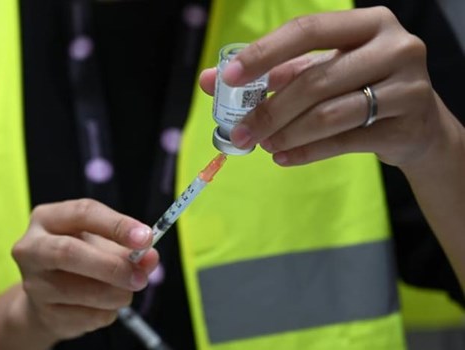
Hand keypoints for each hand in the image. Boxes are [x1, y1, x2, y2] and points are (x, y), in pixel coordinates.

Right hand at [10, 199, 157, 343]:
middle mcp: (32, 248)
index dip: (117, 225)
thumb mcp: (100, 242)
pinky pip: (86, 316)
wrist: (48, 298)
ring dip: (116, 293)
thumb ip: (126, 247)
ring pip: (80, 291)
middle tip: (141, 277)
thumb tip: (150, 257)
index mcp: (47, 218)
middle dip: (112, 266)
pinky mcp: (43, 313)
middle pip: (68, 253)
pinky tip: (106, 305)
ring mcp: (34, 283)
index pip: (83, 213)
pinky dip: (107, 311)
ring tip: (128, 290)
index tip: (146, 238)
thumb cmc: (79, 259)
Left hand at [199, 6, 449, 168]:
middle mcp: (394, 48)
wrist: (418, 124)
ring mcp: (407, 88)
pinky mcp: (407, 126)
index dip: (265, 53)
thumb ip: (271, 73)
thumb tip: (210, 81)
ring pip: (329, 115)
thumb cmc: (360, 87)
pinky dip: (306, 152)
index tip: (229, 77)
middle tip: (239, 133)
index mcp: (368, 23)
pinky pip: (344, 142)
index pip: (307, 31)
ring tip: (261, 144)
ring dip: (286, 133)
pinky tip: (282, 156)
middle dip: (269, 110)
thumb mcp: (321, 70)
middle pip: (315, 81)